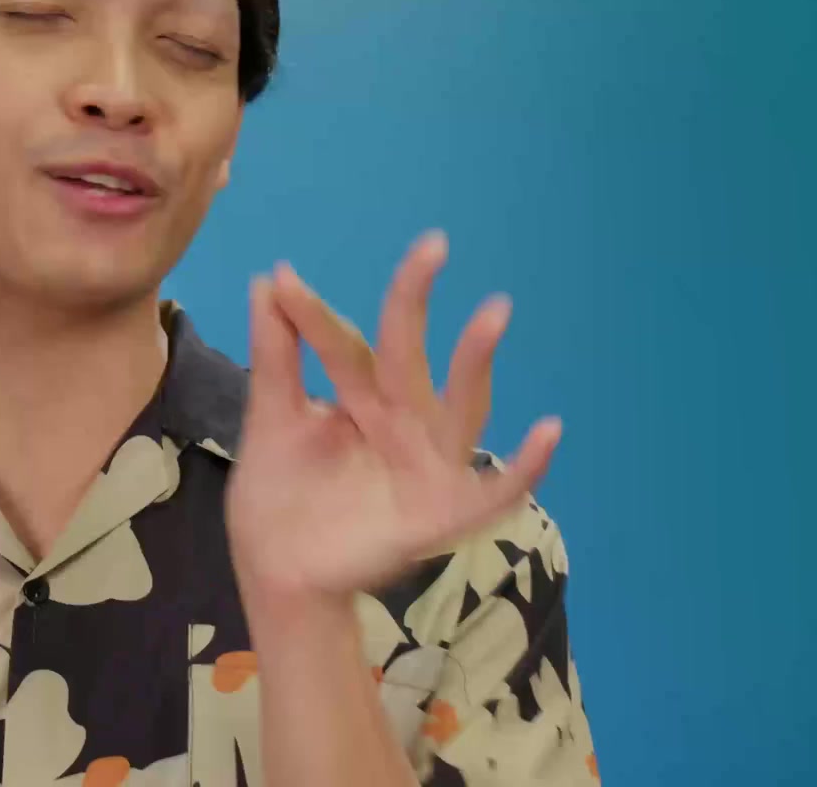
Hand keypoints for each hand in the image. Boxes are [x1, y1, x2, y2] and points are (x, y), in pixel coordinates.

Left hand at [225, 232, 560, 602]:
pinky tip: (549, 431)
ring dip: (478, 360)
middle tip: (431, 244)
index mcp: (361, 397)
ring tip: (494, 310)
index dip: (314, 314)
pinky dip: (526, 466)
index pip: (346, 343)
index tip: (282, 277)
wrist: (277, 574)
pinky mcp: (443, 513)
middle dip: (416, 301)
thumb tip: (270, 280)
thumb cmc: (279, 495)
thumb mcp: (272, 420)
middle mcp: (402, 420)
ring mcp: (428, 463)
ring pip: (462, 405)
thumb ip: (276, 356)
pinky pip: (496, 490)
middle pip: (409, 354)